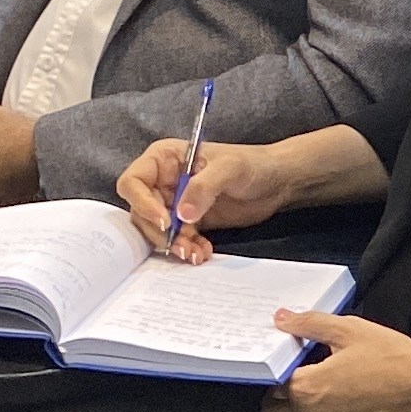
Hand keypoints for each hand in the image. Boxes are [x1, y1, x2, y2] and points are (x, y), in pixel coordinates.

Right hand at [122, 132, 305, 259]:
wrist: (276, 182)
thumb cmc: (253, 164)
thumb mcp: (229, 169)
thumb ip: (203, 188)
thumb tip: (181, 214)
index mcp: (165, 159)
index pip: (134, 181)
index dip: (142, 202)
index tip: (165, 221)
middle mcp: (164, 180)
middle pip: (141, 210)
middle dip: (159, 231)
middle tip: (182, 244)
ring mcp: (175, 202)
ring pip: (158, 229)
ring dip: (174, 244)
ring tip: (195, 253)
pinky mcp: (189, 220)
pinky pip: (178, 238)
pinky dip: (187, 248)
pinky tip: (203, 252)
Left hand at [257, 307, 410, 411]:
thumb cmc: (391, 358)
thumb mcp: (347, 329)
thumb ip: (309, 323)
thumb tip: (283, 319)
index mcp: (308, 387)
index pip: (270, 384)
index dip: (275, 371)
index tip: (286, 362)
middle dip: (276, 397)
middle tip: (292, 380)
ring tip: (307, 397)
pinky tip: (325, 410)